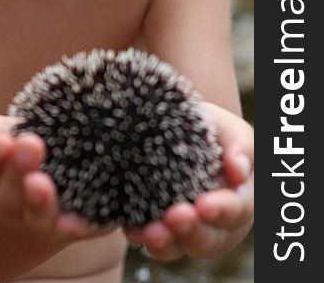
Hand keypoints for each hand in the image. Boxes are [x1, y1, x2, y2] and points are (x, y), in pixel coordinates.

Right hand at [0, 112, 113, 240]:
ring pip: (38, 217)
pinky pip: (77, 228)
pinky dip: (75, 225)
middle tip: (29, 144)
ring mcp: (46, 223)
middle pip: (9, 198)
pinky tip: (76, 220)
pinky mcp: (80, 227)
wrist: (64, 195)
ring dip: (38, 200)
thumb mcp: (9, 138)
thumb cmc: (31, 155)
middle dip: (16, 171)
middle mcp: (16, 210)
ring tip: (40, 182)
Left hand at [124, 103, 253, 260]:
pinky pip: (158, 242)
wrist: (177, 128)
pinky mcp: (165, 227)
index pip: (238, 208)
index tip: (204, 206)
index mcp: (240, 194)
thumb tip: (239, 168)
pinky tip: (133, 230)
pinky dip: (145, 238)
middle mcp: (219, 218)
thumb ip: (240, 144)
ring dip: (167, 242)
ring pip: (184, 245)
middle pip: (212, 237)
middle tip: (174, 218)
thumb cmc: (209, 129)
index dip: (223, 210)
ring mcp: (192, 226)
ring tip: (151, 233)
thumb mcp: (227, 127)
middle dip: (192, 231)